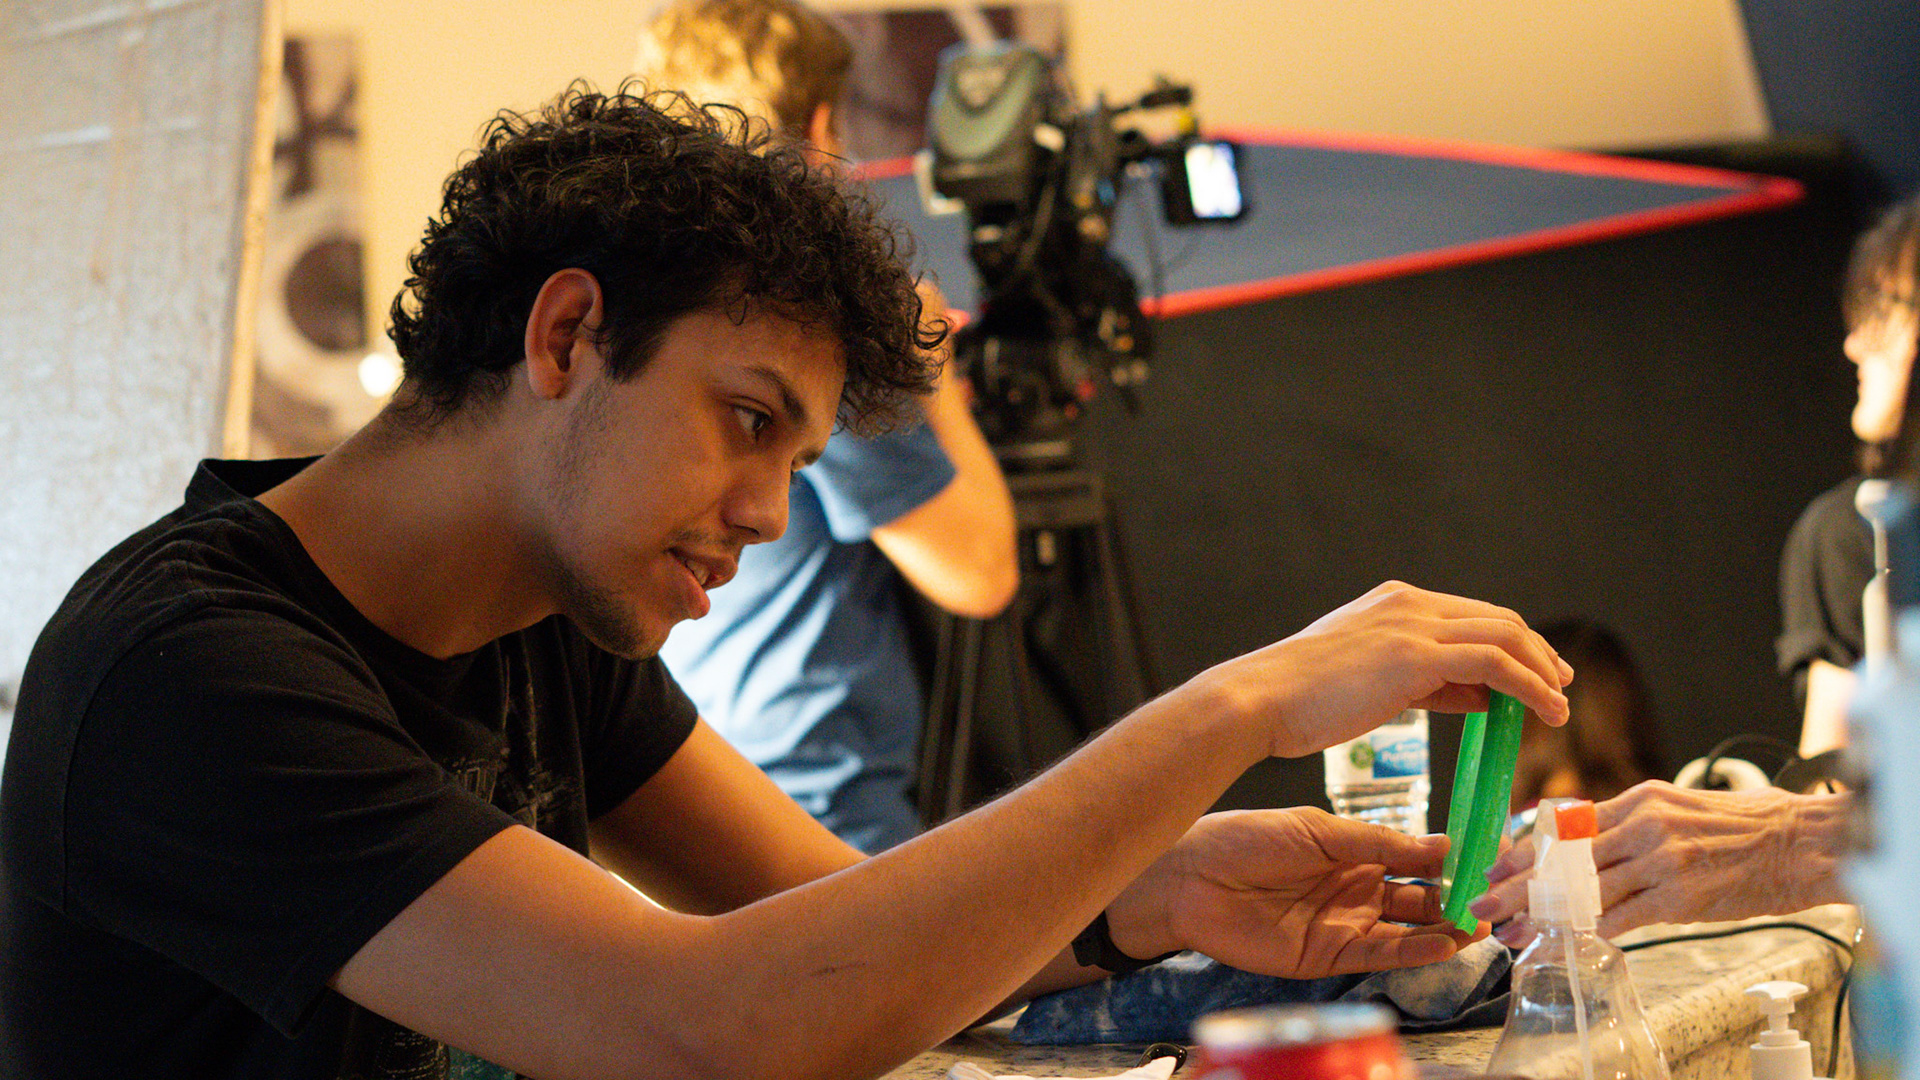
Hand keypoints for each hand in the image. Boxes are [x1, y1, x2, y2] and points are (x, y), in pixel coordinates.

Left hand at [1105, 808, 1484, 978]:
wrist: (1190, 876)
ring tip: (1481, 922)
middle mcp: (1355, 889)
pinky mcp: (1329, 955)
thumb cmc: (1245, 839)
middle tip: (1496, 894)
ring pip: (1408, 930)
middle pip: (1419, 897)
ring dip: (1445, 929)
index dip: (1450, 858)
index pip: (1414, 857)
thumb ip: (1377, 843)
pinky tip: (1445, 942)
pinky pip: (1381, 954)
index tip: (1490, 853)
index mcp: (1354, 851)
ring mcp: (1344, 923)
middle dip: (1457, 897)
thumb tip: (1439, 845)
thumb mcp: (1318, 831)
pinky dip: (1415, 951)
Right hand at [1189, 581, 1572, 759]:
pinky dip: (1531, 685)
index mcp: (1393, 603)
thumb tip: (1478, 695)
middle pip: (1498, 619)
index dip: (1512, 643)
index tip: (1535, 672)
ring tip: (1559, 706)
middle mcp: (1408, 604)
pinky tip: (1546, 709)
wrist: (1259, 700)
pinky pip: (1496, 664)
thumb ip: (1426, 682)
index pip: (1471, 615)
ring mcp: (1413, 625)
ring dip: (1542, 672)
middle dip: (1537, 653)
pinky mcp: (1417, 655)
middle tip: (1559, 685)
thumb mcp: (1368, 681)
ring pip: (1506, 637)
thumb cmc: (1298, 700)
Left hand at [1468, 780, 1851, 945]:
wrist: (1801, 842)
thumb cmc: (1745, 825)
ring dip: (1543, 917)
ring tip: (1512, 934)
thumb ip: (1631, 821)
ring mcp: (1661, 861)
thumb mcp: (1678, 805)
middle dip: (1517, 886)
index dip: (1524, 851)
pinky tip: (1566, 942)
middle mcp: (1644, 825)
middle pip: (1563, 858)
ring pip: (1584, 891)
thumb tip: (1585, 839)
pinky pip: (1622, 917)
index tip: (1494, 869)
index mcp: (1640, 798)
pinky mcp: (1680, 897)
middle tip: (1482, 905)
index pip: (1565, 825)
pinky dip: (1592, 931)